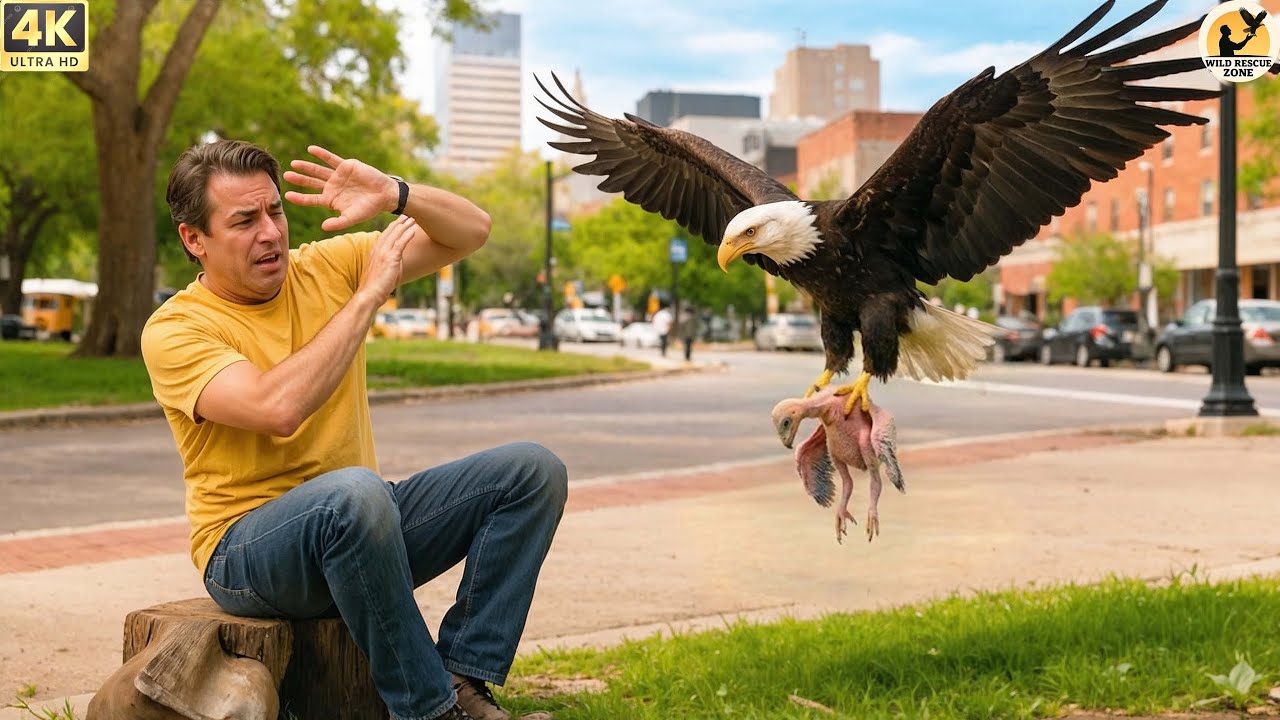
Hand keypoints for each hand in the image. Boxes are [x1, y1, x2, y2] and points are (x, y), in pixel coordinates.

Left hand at [283, 145, 397, 231]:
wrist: (385, 195)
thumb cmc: (369, 208)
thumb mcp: (353, 217)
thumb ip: (338, 222)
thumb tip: (323, 227)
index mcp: (332, 200)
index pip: (312, 199)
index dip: (300, 198)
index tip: (287, 196)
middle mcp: (332, 187)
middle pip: (311, 183)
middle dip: (299, 180)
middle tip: (286, 176)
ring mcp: (338, 176)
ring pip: (318, 171)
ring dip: (306, 167)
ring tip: (294, 163)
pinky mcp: (346, 166)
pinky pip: (331, 159)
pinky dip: (321, 154)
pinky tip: (310, 149)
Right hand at [358, 214, 417, 301]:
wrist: (369, 295)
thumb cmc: (376, 288)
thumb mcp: (383, 272)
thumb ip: (389, 264)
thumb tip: (396, 262)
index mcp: (374, 252)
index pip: (384, 236)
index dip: (391, 228)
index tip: (397, 222)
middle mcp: (377, 250)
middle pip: (389, 232)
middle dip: (398, 223)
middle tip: (406, 216)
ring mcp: (383, 253)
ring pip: (395, 235)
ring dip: (404, 226)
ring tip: (412, 219)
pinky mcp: (390, 259)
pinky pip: (400, 244)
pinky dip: (407, 235)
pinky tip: (413, 230)